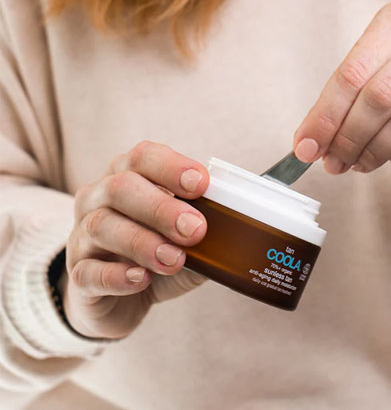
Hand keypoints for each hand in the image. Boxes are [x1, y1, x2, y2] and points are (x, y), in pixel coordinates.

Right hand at [60, 141, 208, 339]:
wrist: (121, 299)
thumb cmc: (158, 252)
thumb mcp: (185, 236)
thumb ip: (210, 226)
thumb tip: (247, 223)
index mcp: (127, 176)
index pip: (144, 156)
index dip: (172, 167)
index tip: (201, 184)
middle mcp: (99, 198)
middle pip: (121, 187)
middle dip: (161, 207)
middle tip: (195, 230)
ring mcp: (82, 235)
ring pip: (102, 226)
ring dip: (143, 242)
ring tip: (175, 260)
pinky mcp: (77, 274)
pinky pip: (88, 272)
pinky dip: (117, 275)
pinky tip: (141, 279)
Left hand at [293, 0, 390, 173]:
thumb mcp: (382, 68)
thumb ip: (346, 100)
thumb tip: (309, 144)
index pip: (353, 72)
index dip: (325, 116)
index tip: (306, 148)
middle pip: (380, 95)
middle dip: (349, 137)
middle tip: (334, 162)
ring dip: (377, 150)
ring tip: (361, 162)